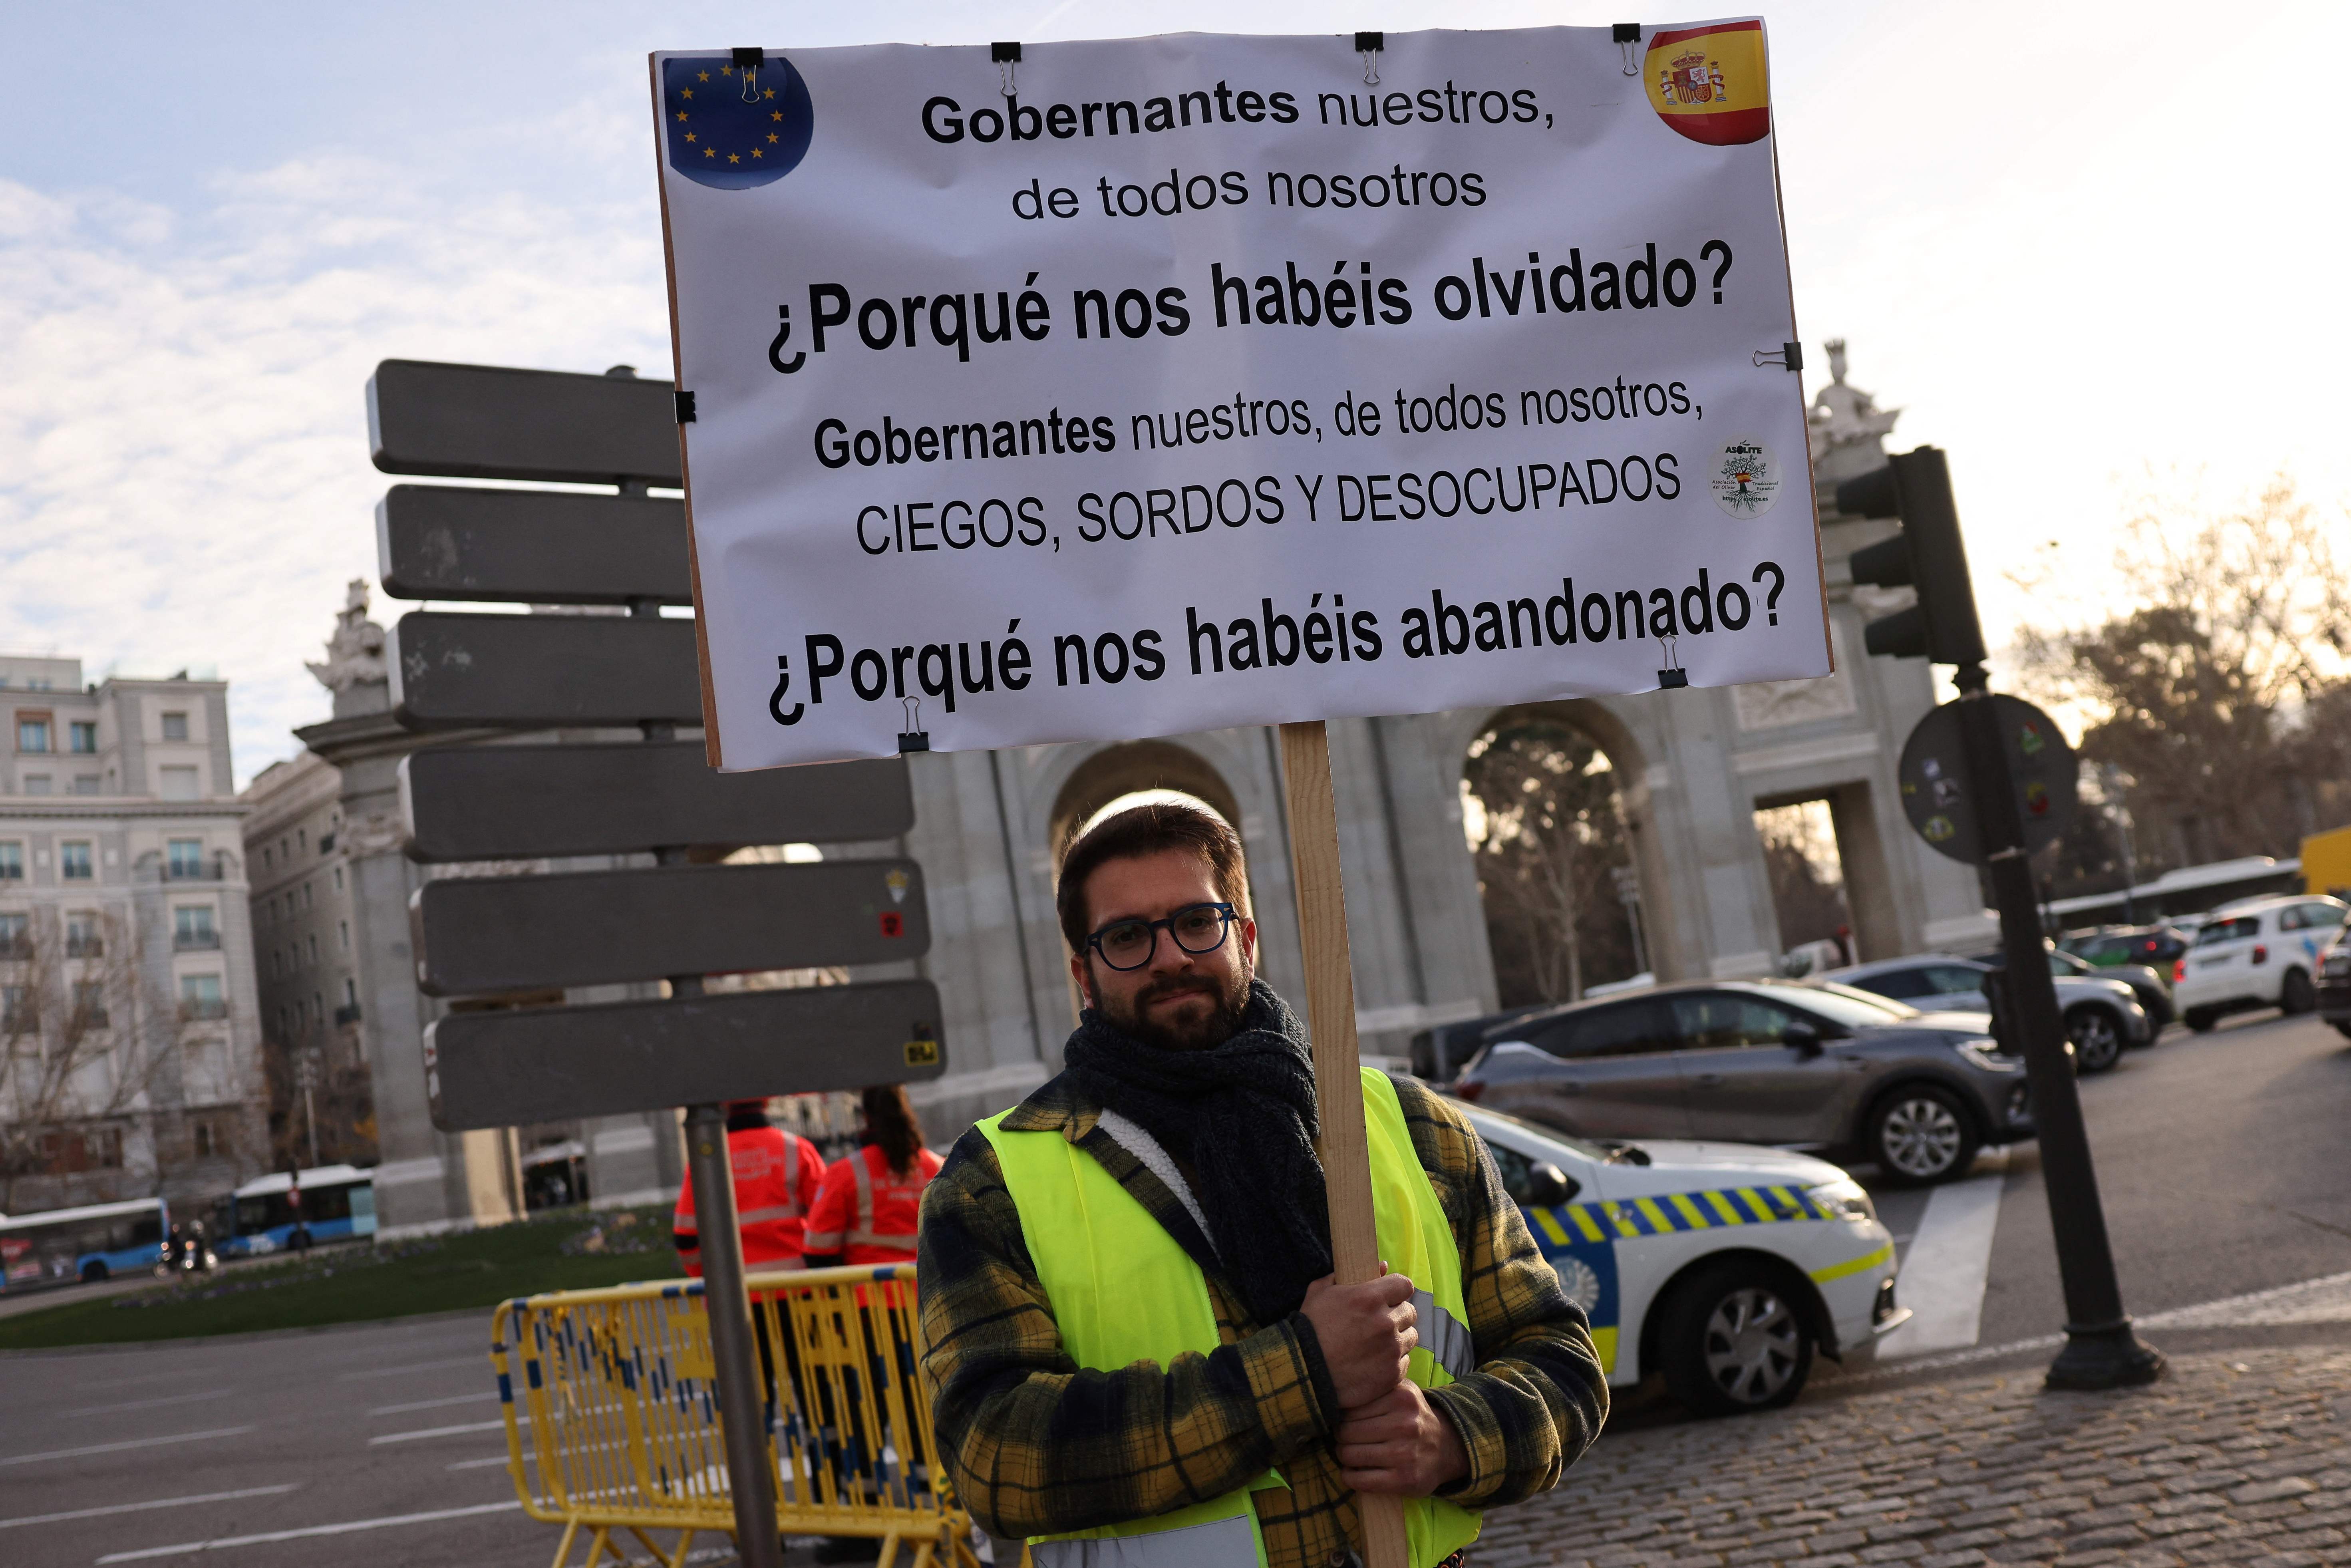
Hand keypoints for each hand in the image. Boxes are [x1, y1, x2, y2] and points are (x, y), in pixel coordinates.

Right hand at [1300, 1266, 1415, 1408]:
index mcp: (1370, 1297)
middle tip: (1379, 1323)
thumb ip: (1349, 1274)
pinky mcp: (1392, 1374)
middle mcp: (1385, 1323)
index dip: (1397, 1291)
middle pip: (1410, 1312)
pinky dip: (1393, 1361)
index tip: (1389, 1297)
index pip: (1405, 1286)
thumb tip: (1382, 1266)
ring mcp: (1391, 1350)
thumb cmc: (1309, 1329)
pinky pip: (1404, 1361)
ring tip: (1377, 1344)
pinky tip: (1374, 1363)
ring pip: (1410, 1337)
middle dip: (1397, 1315)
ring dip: (1398, 1338)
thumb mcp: (1320, 1291)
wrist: (1302, 1372)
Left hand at [1335, 1381, 1468, 1496]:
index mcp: (1401, 1398)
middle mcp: (1405, 1424)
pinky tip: (1352, 1473)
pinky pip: (1360, 1480)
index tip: (1344, 1421)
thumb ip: (1375, 1388)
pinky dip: (1349, 1477)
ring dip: (1343, 1457)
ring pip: (1349, 1455)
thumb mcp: (1401, 1392)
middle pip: (1346, 1431)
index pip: (1350, 1407)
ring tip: (1349, 1454)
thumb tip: (1337, 1394)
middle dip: (1339, 1437)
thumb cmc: (1413, 1418)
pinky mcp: (1404, 1480)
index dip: (1341, 1416)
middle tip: (1344, 1439)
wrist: (1446, 1448)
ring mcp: (1405, 1454)